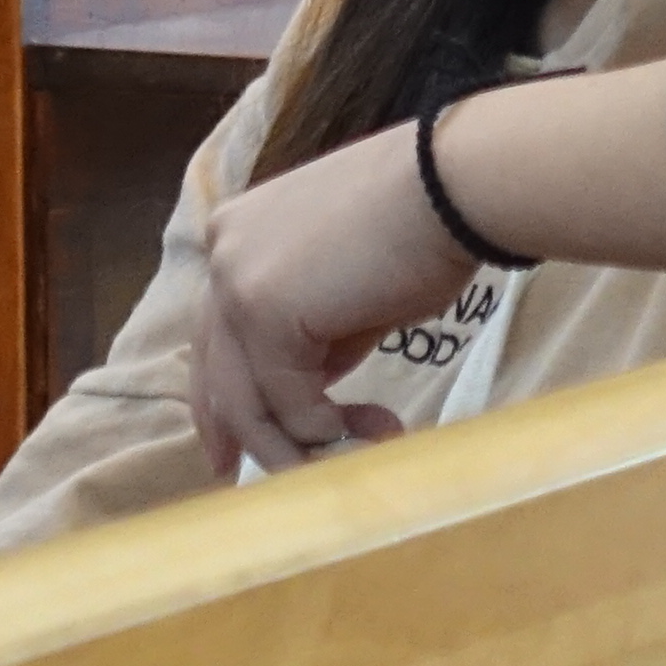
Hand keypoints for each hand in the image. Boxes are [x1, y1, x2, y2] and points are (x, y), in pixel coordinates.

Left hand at [189, 120, 477, 478]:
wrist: (452, 188)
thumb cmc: (419, 228)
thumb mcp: (346, 288)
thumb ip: (312, 332)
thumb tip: (308, 396)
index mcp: (236, 235)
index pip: (214, 333)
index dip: (221, 398)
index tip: (231, 448)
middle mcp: (222, 253)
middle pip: (218, 369)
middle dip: (244, 434)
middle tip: (273, 478)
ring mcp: (236, 282)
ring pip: (247, 397)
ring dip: (296, 444)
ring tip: (348, 461)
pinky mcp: (265, 313)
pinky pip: (288, 400)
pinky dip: (325, 427)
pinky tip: (373, 427)